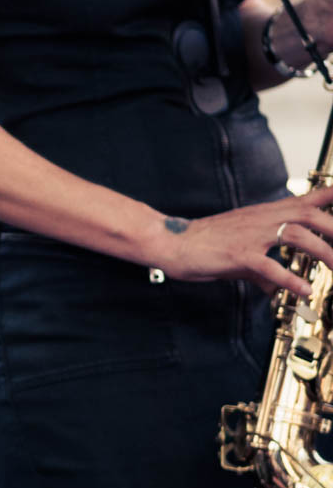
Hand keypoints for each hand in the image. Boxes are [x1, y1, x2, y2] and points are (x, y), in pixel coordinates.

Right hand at [157, 186, 332, 296]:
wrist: (170, 242)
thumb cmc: (202, 244)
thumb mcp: (240, 253)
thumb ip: (264, 269)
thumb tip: (275, 287)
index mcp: (264, 214)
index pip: (306, 199)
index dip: (332, 198)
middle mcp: (261, 220)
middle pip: (309, 215)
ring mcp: (250, 236)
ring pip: (296, 236)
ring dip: (323, 252)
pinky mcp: (238, 254)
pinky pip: (269, 266)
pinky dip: (290, 279)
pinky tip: (303, 290)